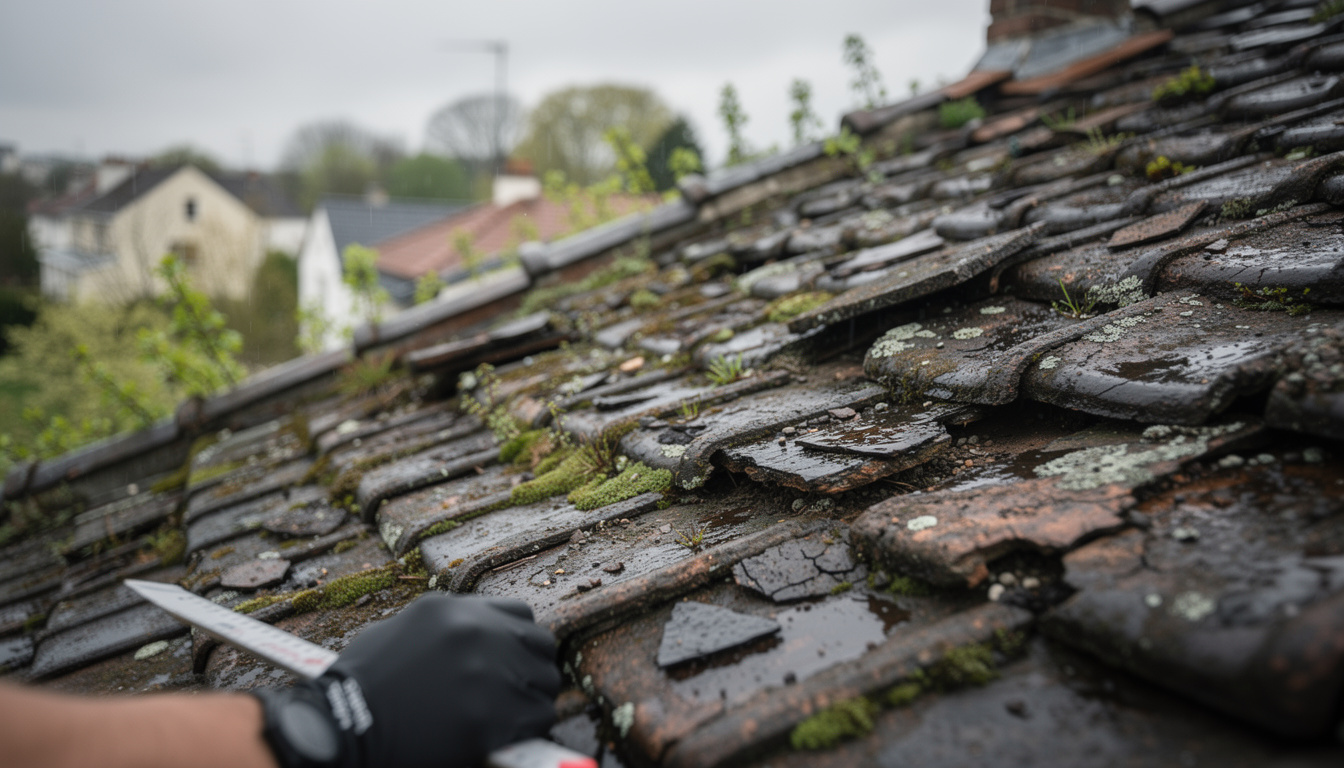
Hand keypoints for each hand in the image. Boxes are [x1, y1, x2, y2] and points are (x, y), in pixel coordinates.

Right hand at [254, 593, 560, 767]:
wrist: (341, 728)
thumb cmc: (363, 685)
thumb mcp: (404, 632)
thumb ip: (449, 630)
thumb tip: (485, 640)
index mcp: (453, 611)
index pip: (519, 613)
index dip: (519, 639)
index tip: (516, 657)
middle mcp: (476, 634)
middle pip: (539, 644)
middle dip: (533, 666)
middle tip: (520, 689)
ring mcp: (486, 675)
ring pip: (544, 682)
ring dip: (533, 698)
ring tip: (511, 714)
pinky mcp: (491, 718)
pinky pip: (538, 718)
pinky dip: (529, 726)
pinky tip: (506, 733)